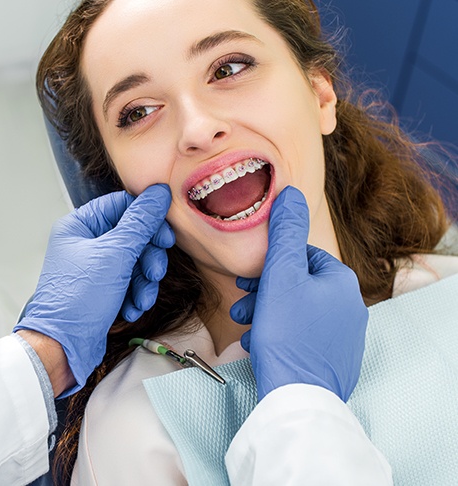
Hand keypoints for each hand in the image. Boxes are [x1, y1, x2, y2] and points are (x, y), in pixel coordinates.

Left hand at [14, 184, 174, 394]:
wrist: (62, 349)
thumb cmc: (78, 300)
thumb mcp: (116, 255)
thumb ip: (141, 223)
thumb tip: (159, 194)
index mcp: (79, 225)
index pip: (122, 206)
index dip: (147, 219)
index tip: (165, 236)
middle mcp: (85, 243)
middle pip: (132, 235)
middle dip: (148, 257)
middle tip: (155, 272)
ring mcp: (94, 267)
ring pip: (134, 260)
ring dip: (144, 280)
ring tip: (142, 298)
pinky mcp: (102, 288)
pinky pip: (129, 281)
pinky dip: (135, 294)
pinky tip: (132, 308)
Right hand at [230, 186, 367, 401]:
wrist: (297, 397)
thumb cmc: (287, 333)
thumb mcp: (281, 275)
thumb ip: (285, 232)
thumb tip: (290, 193)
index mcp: (341, 282)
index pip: (301, 256)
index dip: (270, 264)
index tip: (247, 277)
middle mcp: (350, 306)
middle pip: (298, 284)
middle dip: (264, 290)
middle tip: (242, 300)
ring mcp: (344, 335)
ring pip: (297, 310)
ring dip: (267, 311)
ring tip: (245, 322)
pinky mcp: (334, 358)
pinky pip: (302, 334)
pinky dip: (279, 333)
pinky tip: (258, 341)